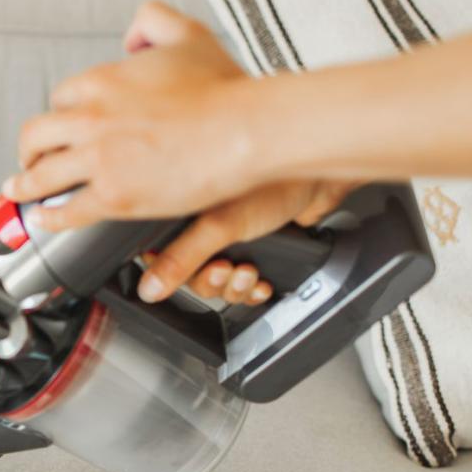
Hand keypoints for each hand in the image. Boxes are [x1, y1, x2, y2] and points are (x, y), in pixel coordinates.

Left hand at [4, 1, 353, 303]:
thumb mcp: (188, 35)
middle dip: (30, 149)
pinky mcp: (112, 195)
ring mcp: (98, 158)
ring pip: (41, 175)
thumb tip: (132, 37)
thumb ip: (156, 21)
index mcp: (102, 81)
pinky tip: (46, 219)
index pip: (61, 98)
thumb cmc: (225, 90)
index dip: (61, 114)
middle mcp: (91, 117)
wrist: (244, 129)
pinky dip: (50, 217)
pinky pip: (66, 210)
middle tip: (30, 159)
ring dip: (26, 184)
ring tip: (23, 191)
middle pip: (36, 135)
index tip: (63, 125)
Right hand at [140, 179, 356, 302]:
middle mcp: (203, 224)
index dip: (171, 273)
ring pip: (219, 282)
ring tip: (249, 273)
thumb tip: (149, 286)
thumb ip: (182, 258)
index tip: (188, 274)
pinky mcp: (253, 248)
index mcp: (184, 211)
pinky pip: (243, 283)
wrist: (322, 183)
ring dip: (234, 287)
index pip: (160, 254)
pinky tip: (260, 281)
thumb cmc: (275, 183)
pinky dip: (252, 288)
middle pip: (191, 275)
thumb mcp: (220, 225)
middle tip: (224, 270)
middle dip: (212, 280)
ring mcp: (229, 237)